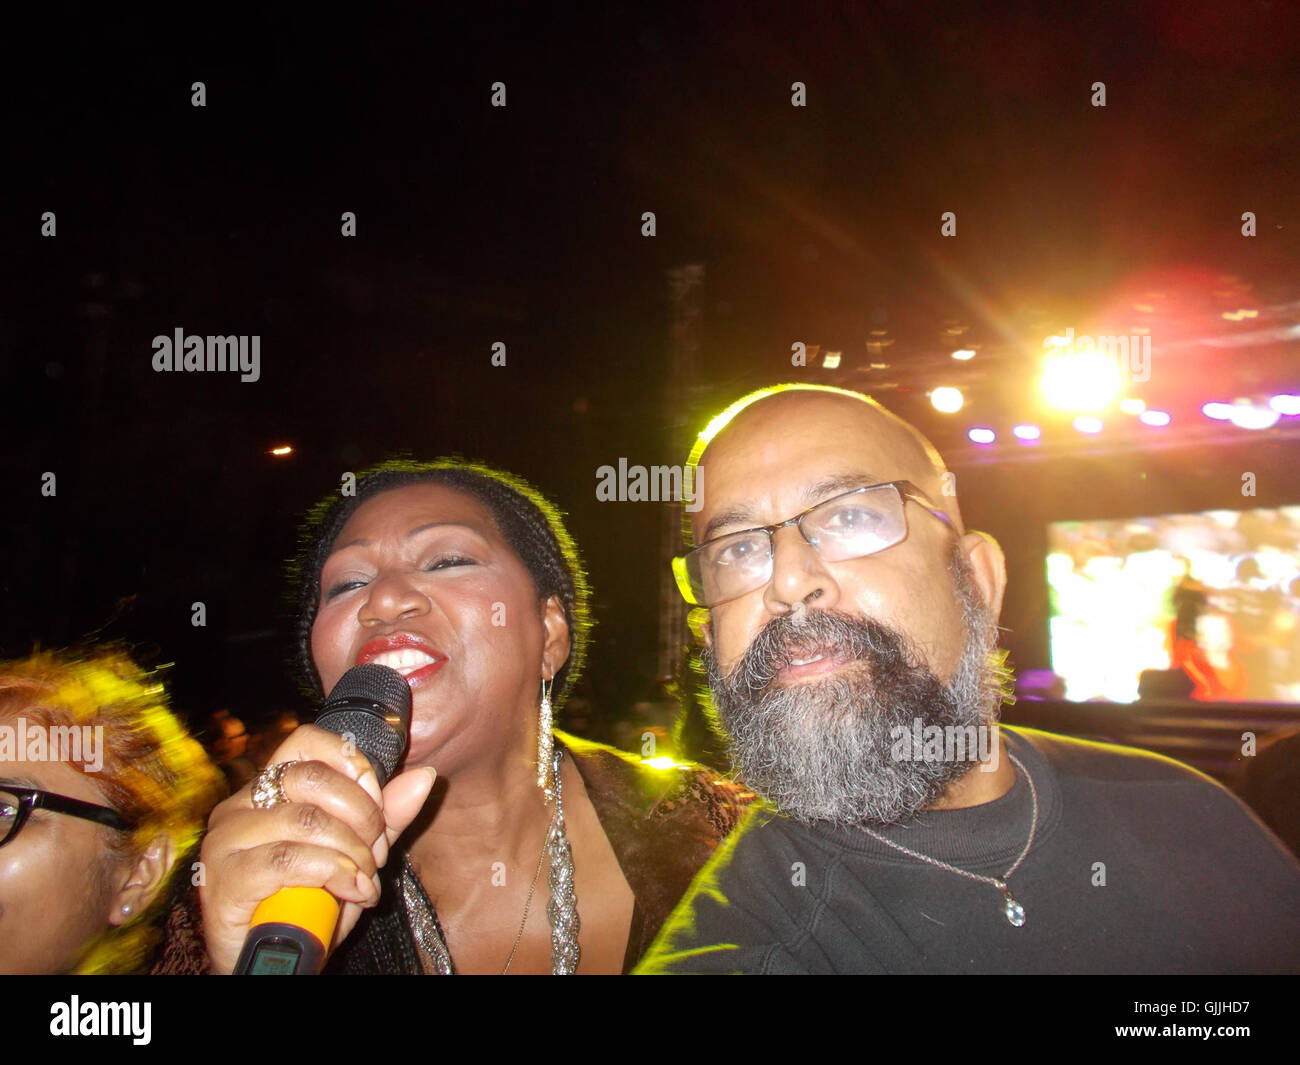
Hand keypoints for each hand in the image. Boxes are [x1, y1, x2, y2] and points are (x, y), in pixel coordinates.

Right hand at [198, 724, 435, 973]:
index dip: (352, 766)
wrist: (272, 965)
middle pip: (313, 779)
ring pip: (306, 820)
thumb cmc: (308, 907)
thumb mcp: (355, 857)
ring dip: (350, 853)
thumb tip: (424, 776)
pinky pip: (289, 859)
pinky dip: (331, 874)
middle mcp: (240, 806)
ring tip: (362, 881)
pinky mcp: (224, 877)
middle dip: (361, 816)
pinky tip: (348, 892)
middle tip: (373, 854)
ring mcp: (227, 841)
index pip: (307, 742)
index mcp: (268, 790)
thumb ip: (386, 818)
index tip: (376, 805)